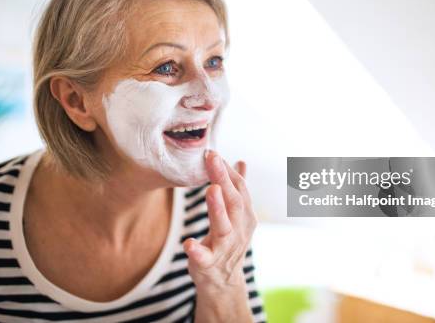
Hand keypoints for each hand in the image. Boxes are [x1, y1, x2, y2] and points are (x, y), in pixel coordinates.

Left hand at [182, 150, 256, 292]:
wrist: (223, 281)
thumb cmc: (228, 241)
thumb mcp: (236, 214)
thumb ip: (238, 188)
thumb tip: (241, 162)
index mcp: (245, 215)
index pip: (239, 188)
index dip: (227, 170)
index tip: (213, 152)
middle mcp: (239, 229)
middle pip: (234, 201)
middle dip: (223, 178)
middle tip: (212, 158)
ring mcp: (225, 247)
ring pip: (224, 226)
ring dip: (218, 208)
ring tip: (211, 189)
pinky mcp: (209, 264)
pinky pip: (204, 257)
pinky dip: (197, 250)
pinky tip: (188, 243)